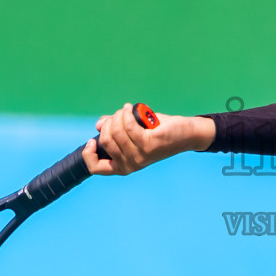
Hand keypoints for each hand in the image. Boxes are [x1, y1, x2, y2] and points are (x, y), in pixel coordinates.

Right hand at [84, 104, 214, 175]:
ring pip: (115, 131)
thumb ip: (115, 129)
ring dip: (118, 115)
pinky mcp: (149, 144)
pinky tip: (130, 108)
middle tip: (119, 115)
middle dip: (108, 123)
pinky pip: (128, 126)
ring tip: (126, 110)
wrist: (186, 134)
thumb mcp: (133, 131)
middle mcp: (131, 164)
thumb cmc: (159, 132)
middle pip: (105, 140)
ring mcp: (140, 156)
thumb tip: (99, 125)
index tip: (92, 139)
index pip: (96, 168)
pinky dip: (126, 113)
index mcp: (124, 166)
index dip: (88, 153)